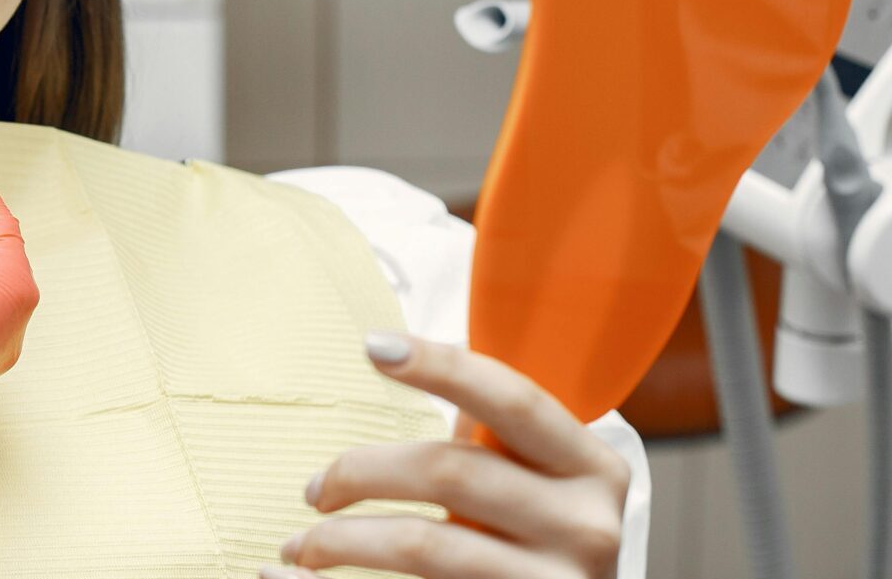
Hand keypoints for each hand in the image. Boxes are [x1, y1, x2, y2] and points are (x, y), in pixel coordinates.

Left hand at [268, 334, 626, 578]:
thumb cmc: (541, 543)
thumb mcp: (540, 484)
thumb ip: (491, 437)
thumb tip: (397, 360)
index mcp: (591, 467)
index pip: (512, 401)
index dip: (441, 366)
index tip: (372, 346)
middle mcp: (585, 525)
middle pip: (448, 472)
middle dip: (360, 472)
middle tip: (315, 490)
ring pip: (422, 544)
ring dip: (340, 541)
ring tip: (301, 546)